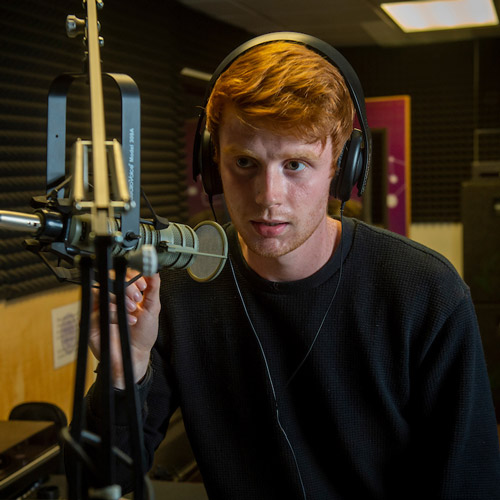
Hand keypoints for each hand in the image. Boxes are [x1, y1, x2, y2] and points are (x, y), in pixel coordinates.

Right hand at [89, 270, 160, 388]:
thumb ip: (153, 288)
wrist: (135, 357)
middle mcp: (111, 299)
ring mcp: (100, 309)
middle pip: (110, 279)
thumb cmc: (142, 335)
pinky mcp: (92, 321)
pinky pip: (96, 310)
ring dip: (120, 299)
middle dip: (127, 286)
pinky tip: (125, 321)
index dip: (132, 276)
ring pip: (102, 291)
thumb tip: (154, 270)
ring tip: (133, 311)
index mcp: (124, 293)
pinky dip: (113, 313)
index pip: (122, 274)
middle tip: (137, 298)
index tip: (143, 285)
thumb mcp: (152, 308)